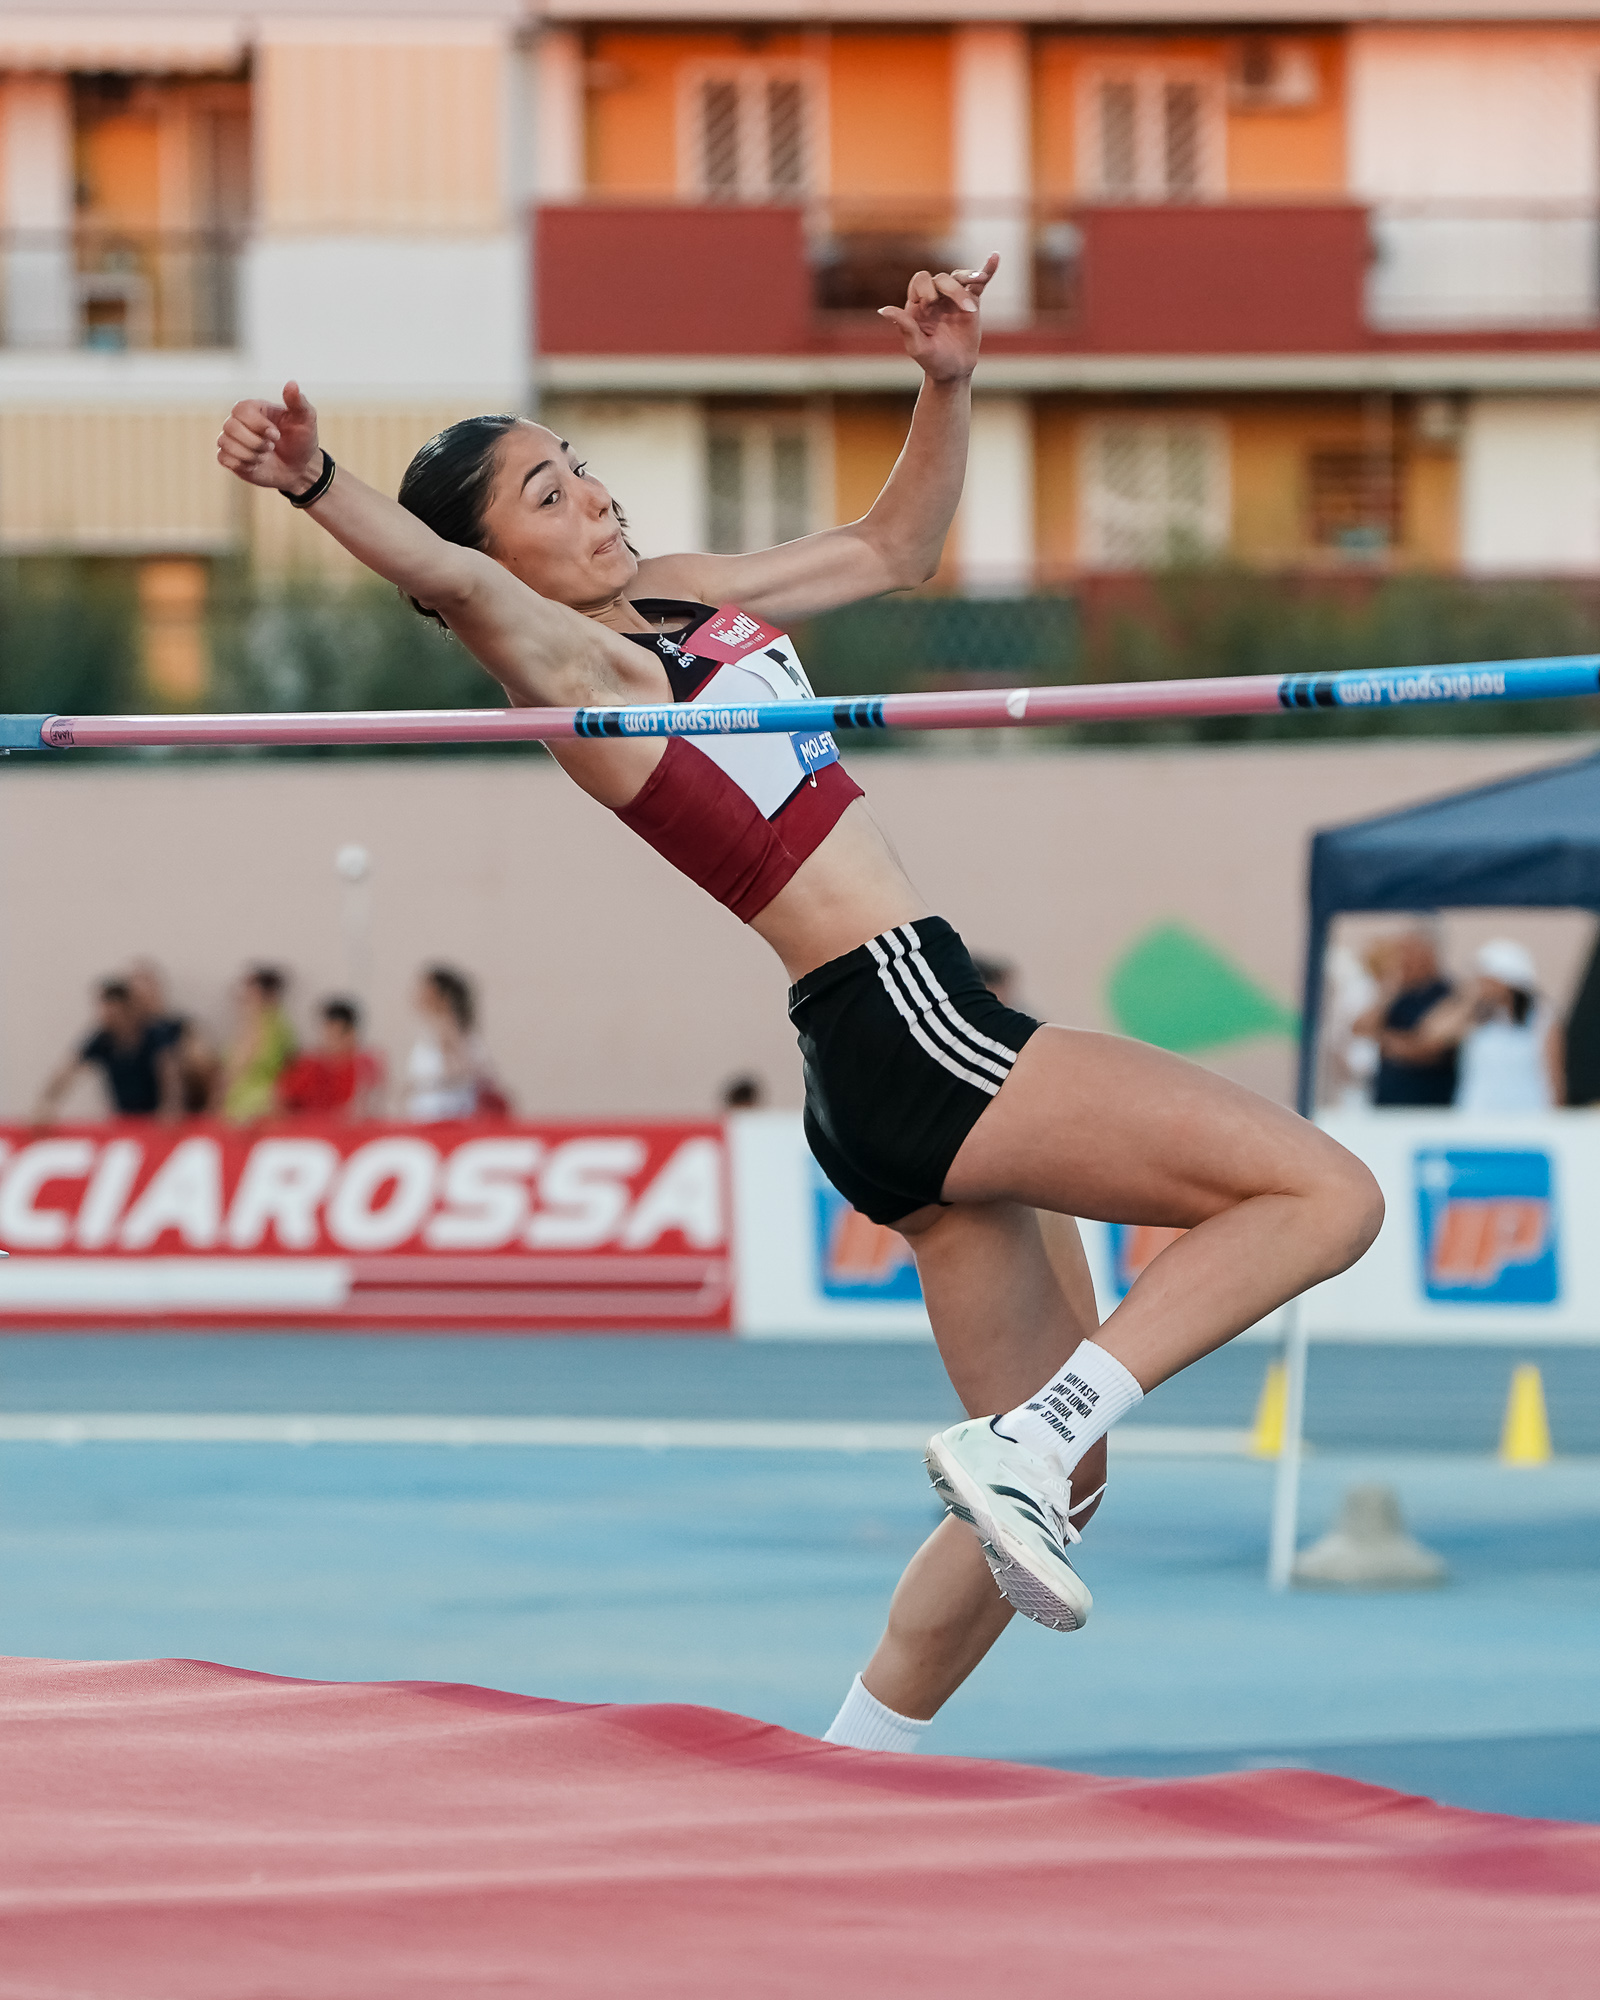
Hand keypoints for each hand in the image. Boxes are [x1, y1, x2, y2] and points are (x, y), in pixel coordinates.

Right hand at [216, 380, 321, 492]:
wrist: (300, 469)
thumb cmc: (302, 441)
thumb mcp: (305, 420)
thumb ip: (297, 402)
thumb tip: (292, 383)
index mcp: (254, 408)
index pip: (241, 409)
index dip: (257, 424)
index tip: (276, 434)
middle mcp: (239, 421)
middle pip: (230, 426)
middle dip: (255, 442)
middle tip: (271, 447)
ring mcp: (233, 439)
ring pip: (225, 443)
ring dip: (250, 454)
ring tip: (265, 456)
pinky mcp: (230, 458)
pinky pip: (223, 458)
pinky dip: (242, 464)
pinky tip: (255, 464)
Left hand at [878, 254, 996, 382]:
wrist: (953, 371)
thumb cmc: (932, 361)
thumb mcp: (916, 346)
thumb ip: (904, 325)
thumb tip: (883, 310)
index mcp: (918, 304)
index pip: (920, 281)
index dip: (925, 288)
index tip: (930, 305)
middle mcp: (935, 297)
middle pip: (942, 278)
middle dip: (951, 289)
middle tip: (963, 309)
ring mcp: (953, 298)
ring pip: (959, 278)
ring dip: (969, 278)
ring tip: (978, 281)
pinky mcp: (971, 302)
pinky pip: (978, 283)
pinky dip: (987, 270)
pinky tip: (995, 258)